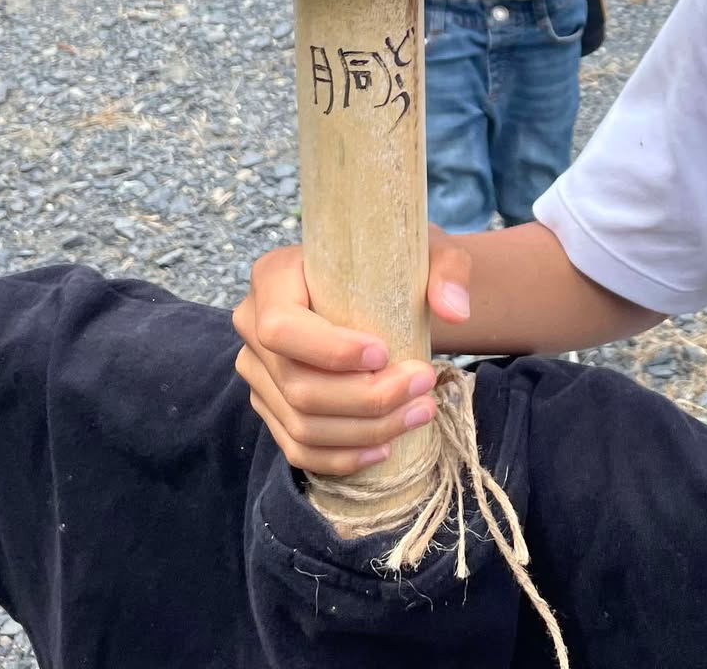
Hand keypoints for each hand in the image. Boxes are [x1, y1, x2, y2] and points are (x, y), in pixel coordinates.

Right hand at [231, 232, 475, 476]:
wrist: (381, 287)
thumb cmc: (396, 263)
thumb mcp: (427, 249)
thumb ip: (447, 270)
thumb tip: (454, 312)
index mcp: (274, 277)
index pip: (281, 327)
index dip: (329, 351)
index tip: (385, 353)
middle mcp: (252, 325)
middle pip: (297, 385)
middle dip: (367, 398)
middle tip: (423, 385)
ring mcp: (258, 372)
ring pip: (301, 423)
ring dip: (365, 430)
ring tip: (419, 413)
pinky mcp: (271, 406)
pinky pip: (297, 448)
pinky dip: (341, 457)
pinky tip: (384, 449)